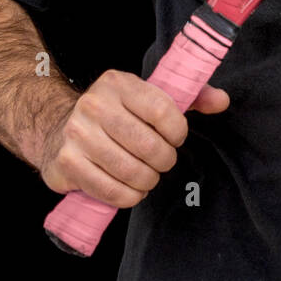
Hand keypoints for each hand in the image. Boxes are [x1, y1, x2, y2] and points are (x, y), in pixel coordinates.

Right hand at [40, 68, 229, 207]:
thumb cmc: (116, 115)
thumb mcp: (148, 97)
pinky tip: (132, 190)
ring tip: (148, 176)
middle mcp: (94, 105)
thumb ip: (189, 97)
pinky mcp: (67, 163)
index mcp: (118, 83)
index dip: (177, 132)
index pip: (162, 110)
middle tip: (163, 162)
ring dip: (148, 180)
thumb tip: (222, 101)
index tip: (176, 138)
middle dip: (164, 160)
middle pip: (148, 145)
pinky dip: (129, 196)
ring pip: (131, 171)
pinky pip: (110, 190)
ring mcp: (77, 134)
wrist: (58, 128)